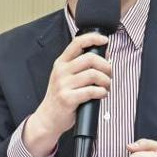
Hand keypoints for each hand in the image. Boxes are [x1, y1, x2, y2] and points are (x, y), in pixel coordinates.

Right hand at [23, 33, 110, 156]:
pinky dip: (102, 92)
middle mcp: (61, 71)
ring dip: (106, 81)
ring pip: (93, 74)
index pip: (77, 43)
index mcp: (61, 63)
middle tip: (109, 75)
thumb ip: (82, 65)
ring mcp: (63, 85)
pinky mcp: (68, 98)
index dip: (93, 38)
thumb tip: (105, 54)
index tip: (105, 40)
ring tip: (106, 87)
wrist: (47, 118)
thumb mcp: (66, 77)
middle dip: (106, 66)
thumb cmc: (61, 96)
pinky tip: (102, 94)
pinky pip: (91, 91)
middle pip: (90, 58)